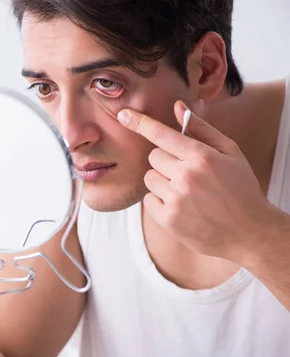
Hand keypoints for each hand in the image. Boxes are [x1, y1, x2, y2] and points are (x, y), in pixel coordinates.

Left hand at [117, 100, 277, 262]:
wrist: (250, 232)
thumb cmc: (240, 188)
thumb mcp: (230, 153)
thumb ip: (201, 129)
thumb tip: (177, 106)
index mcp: (202, 156)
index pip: (162, 135)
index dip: (140, 123)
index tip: (123, 115)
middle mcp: (186, 176)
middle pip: (154, 157)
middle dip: (166, 161)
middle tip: (188, 173)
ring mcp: (176, 199)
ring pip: (149, 178)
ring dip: (162, 181)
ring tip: (186, 191)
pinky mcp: (168, 219)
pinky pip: (148, 200)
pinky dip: (160, 201)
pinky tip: (182, 206)